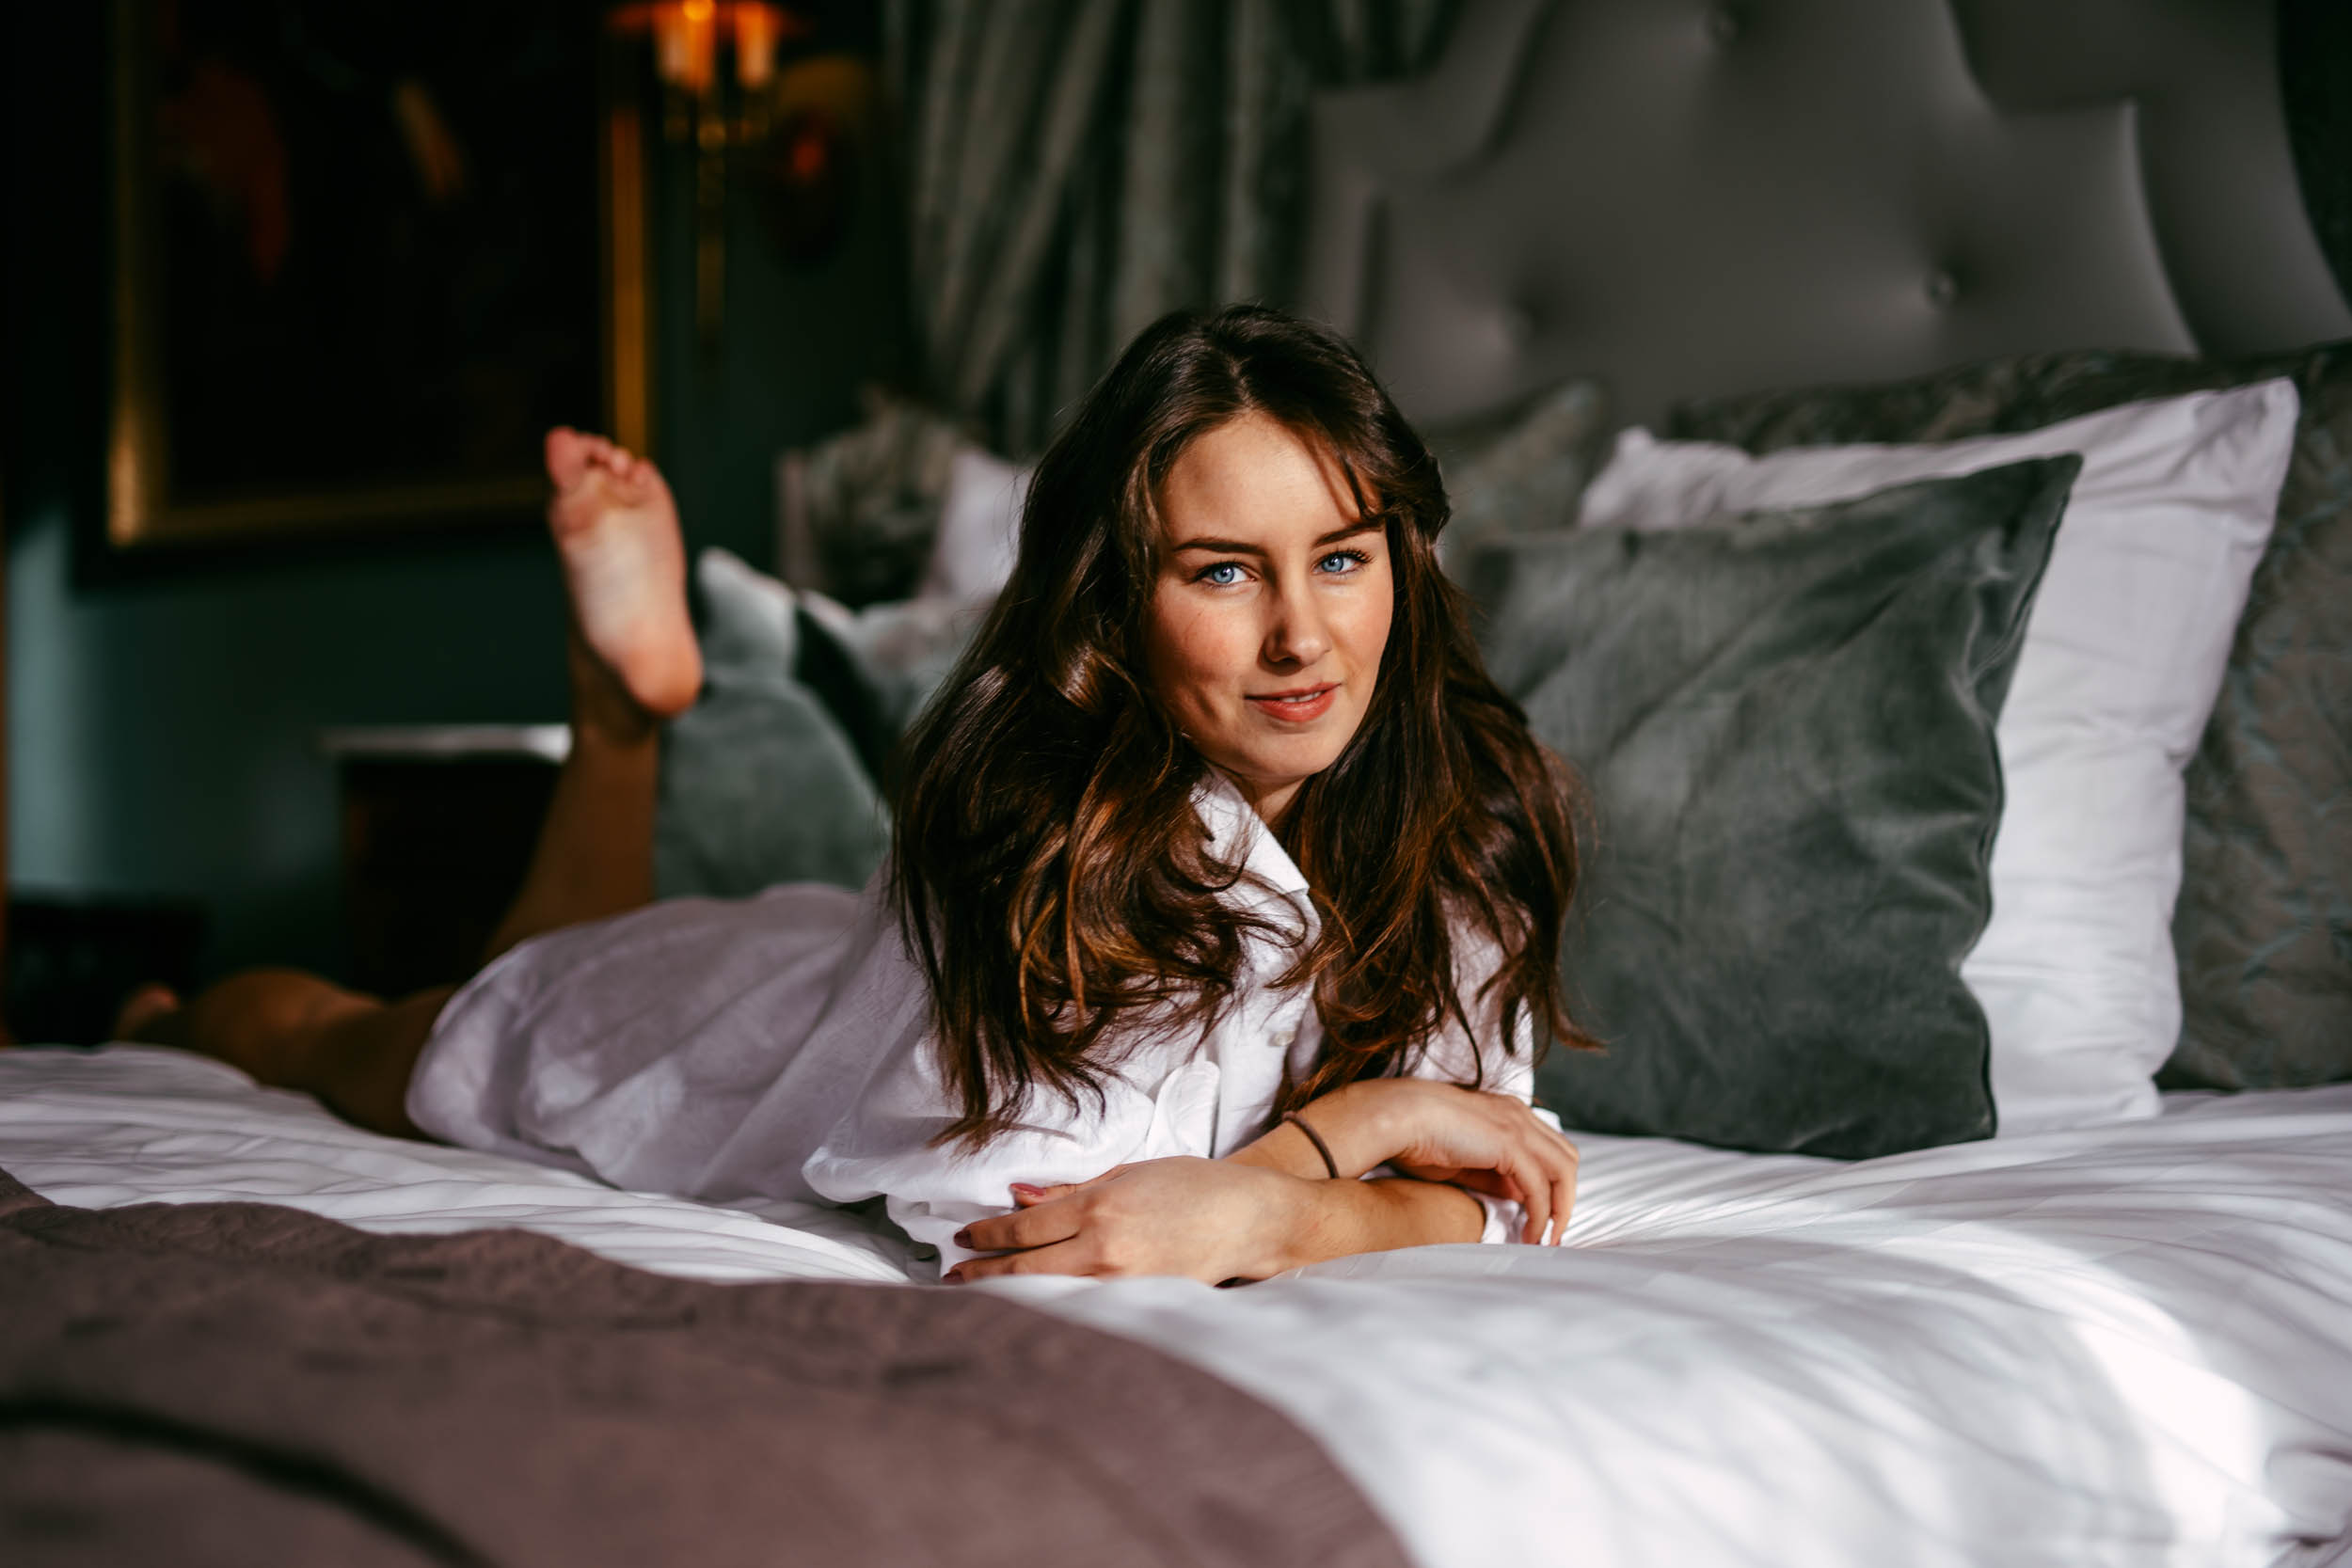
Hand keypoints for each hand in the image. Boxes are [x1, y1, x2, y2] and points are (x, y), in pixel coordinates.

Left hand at [946, 1157, 1305, 1284]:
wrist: (1251, 1219)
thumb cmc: (1194, 1186)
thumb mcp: (1128, 1174)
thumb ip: (1071, 1190)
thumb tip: (1020, 1197)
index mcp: (1099, 1208)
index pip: (1024, 1229)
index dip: (987, 1235)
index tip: (964, 1238)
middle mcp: (1104, 1250)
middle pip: (1024, 1271)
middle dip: (984, 1274)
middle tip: (952, 1279)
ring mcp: (1121, 1284)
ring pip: (1048, 1296)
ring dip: (1011, 1297)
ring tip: (978, 1299)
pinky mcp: (1140, 1306)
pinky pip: (1082, 1309)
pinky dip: (1051, 1308)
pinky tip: (1032, 1310)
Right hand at [1272, 1079, 1579, 1244]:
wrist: (1395, 1116)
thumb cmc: (1415, 1137)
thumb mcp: (1461, 1160)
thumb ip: (1491, 1174)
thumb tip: (1515, 1195)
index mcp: (1507, 1113)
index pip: (1548, 1149)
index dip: (1551, 1184)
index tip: (1541, 1216)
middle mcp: (1518, 1115)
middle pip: (1567, 1157)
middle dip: (1565, 1198)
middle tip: (1552, 1232)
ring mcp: (1517, 1126)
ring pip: (1563, 1171)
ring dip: (1560, 1209)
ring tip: (1545, 1240)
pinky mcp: (1510, 1144)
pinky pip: (1539, 1187)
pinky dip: (1541, 1214)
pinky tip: (1529, 1235)